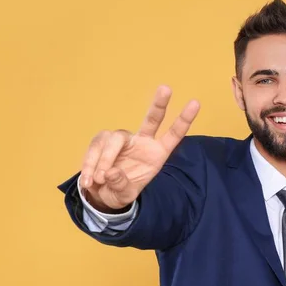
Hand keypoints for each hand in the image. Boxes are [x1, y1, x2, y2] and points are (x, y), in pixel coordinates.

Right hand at [79, 85, 199, 211]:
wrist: (101, 194)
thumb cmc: (120, 192)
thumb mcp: (124, 196)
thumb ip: (121, 185)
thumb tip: (111, 172)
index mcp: (156, 154)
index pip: (173, 135)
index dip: (184, 120)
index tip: (195, 103)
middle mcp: (142, 142)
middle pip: (151, 119)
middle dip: (159, 104)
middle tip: (166, 89)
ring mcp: (123, 139)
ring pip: (114, 139)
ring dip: (104, 160)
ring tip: (97, 181)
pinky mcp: (104, 141)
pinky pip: (96, 147)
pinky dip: (90, 164)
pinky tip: (90, 181)